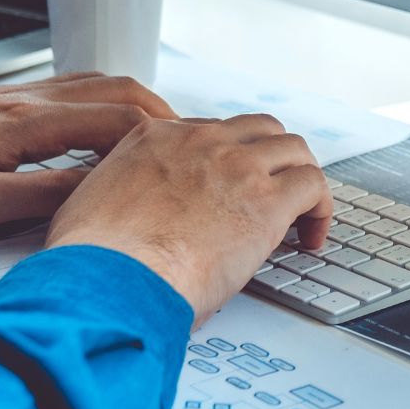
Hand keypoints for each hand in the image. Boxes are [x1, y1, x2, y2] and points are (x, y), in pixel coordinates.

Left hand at [0, 74, 177, 236]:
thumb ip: (38, 201)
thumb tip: (96, 200)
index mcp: (26, 123)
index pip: (120, 120)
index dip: (165, 140)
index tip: (191, 161)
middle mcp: (25, 101)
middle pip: (119, 93)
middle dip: (165, 118)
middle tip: (191, 149)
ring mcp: (12, 99)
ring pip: (96, 87)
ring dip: (136, 109)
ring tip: (159, 139)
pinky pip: (69, 94)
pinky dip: (102, 107)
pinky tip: (99, 131)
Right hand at [44, 115, 331, 324]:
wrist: (105, 279)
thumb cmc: (91, 263)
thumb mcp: (88, 208)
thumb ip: (117, 200)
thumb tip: (130, 226)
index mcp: (152, 140)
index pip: (209, 133)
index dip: (228, 160)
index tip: (232, 187)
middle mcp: (198, 142)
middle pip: (257, 130)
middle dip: (272, 158)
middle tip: (275, 192)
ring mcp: (236, 166)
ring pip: (293, 148)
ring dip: (300, 179)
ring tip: (302, 214)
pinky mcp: (266, 200)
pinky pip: (314, 185)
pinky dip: (321, 209)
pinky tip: (311, 238)